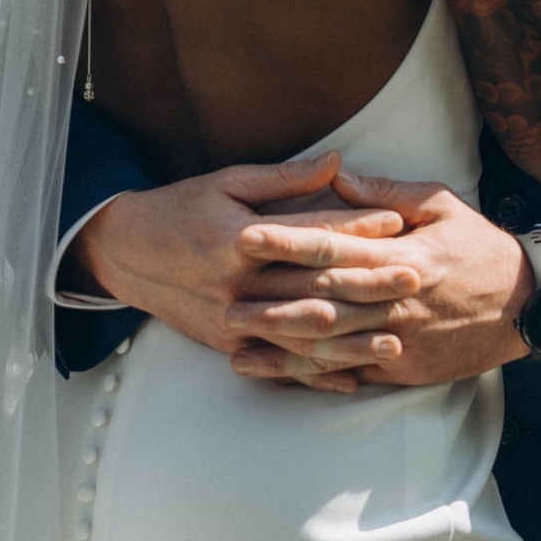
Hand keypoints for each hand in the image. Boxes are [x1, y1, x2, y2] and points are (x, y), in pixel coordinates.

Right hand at [69, 154, 410, 384]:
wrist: (125, 253)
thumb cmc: (180, 208)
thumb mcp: (227, 182)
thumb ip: (284, 178)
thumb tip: (339, 161)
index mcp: (238, 237)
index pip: (306, 234)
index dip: (353, 229)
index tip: (397, 224)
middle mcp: (236, 283)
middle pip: (311, 287)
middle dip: (366, 286)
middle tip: (415, 280)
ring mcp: (230, 319)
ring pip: (300, 336)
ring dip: (350, 341)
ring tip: (396, 339)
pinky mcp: (226, 343)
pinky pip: (277, 363)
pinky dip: (316, 373)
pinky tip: (352, 379)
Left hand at [226, 172, 533, 389]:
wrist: (527, 305)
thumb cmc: (480, 247)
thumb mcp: (442, 203)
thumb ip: (386, 191)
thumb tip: (338, 172)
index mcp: (403, 255)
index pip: (335, 248)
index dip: (288, 242)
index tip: (247, 235)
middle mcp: (397, 300)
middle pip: (323, 302)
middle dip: (270, 301)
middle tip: (224, 298)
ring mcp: (400, 340)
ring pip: (331, 345)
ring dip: (280, 346)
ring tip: (236, 342)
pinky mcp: (404, 370)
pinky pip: (351, 374)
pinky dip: (312, 377)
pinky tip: (277, 374)